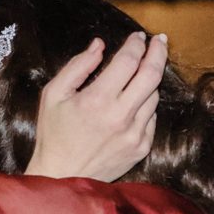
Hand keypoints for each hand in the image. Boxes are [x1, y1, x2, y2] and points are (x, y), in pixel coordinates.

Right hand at [25, 33, 166, 182]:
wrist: (61, 176)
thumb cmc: (54, 134)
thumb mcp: (53, 94)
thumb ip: (77, 66)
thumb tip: (99, 45)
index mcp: (97, 99)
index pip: (129, 61)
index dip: (136, 44)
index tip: (138, 37)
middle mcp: (120, 116)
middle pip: (152, 74)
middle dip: (158, 52)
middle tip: (160, 41)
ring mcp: (134, 134)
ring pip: (154, 96)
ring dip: (150, 80)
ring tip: (141, 73)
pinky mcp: (141, 148)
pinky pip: (151, 118)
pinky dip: (145, 105)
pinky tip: (133, 103)